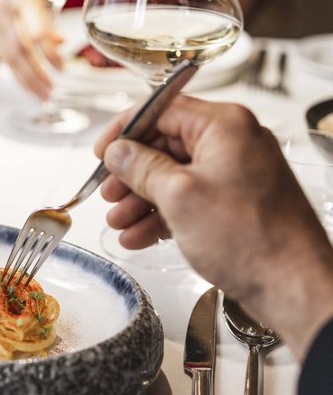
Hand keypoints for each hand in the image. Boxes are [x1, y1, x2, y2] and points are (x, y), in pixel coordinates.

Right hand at [0, 0, 61, 99]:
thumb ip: (48, 20)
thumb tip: (62, 42)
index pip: (35, 31)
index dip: (49, 52)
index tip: (61, 67)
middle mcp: (4, 15)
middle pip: (21, 49)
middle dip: (37, 72)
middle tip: (52, 88)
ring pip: (11, 60)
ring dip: (29, 82)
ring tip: (44, 96)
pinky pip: (6, 64)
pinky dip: (20, 79)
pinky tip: (31, 91)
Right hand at [94, 95, 332, 359]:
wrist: (291, 285)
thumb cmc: (251, 238)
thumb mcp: (179, 196)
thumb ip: (142, 168)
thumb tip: (118, 152)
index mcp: (224, 126)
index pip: (163, 109)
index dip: (126, 130)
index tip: (102, 152)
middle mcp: (233, 144)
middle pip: (166, 146)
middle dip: (132, 174)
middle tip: (108, 193)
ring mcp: (235, 176)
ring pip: (175, 178)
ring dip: (142, 200)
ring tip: (118, 222)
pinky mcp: (235, 206)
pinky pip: (189, 202)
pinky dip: (162, 217)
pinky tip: (138, 236)